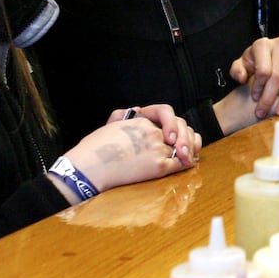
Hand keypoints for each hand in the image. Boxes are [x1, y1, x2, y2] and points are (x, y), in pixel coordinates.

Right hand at [62, 105, 200, 192]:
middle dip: (186, 136)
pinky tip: (188, 163)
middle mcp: (153, 132)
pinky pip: (182, 163)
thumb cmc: (93, 149)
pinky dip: (187, 162)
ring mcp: (157, 149)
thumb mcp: (111, 124)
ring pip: (184, 147)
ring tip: (188, 153)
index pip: (167, 116)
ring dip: (189, 149)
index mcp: (142, 120)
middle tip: (186, 146)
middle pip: (180, 130)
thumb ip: (125, 116)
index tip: (171, 133)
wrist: (88, 168)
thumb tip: (136, 109)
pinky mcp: (159, 166)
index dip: (173, 124)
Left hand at [226, 36, 278, 127]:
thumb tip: (242, 78)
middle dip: (274, 98)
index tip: (256, 99)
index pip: (263, 71)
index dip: (260, 88)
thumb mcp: (242, 64)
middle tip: (269, 112)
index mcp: (262, 45)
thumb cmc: (257, 61)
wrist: (272, 52)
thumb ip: (237, 71)